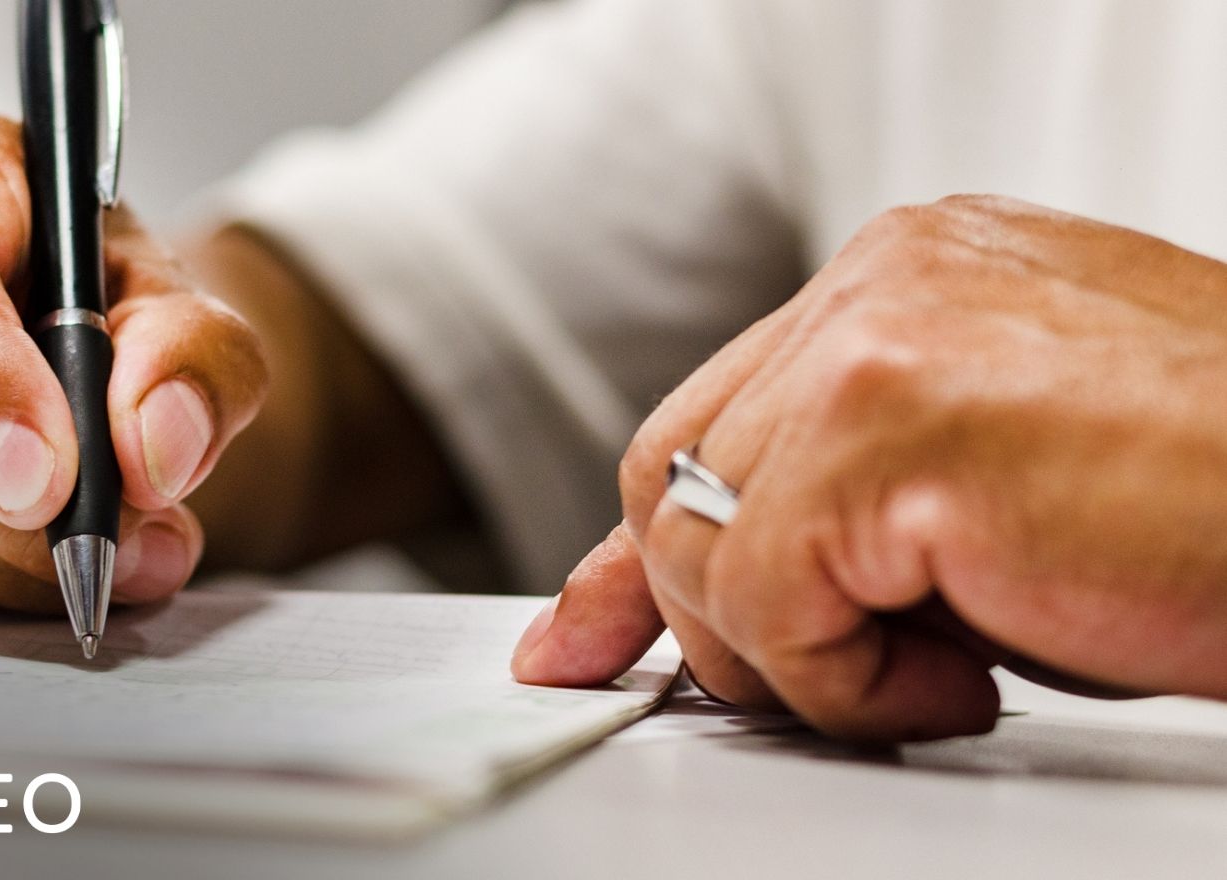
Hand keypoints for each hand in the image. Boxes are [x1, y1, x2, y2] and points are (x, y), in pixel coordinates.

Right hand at [0, 108, 266, 609]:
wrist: (57, 325)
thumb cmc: (102, 295)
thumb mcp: (183, 301)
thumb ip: (196, 358)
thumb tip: (157, 451)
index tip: (49, 484)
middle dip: (27, 521)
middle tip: (144, 548)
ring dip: (13, 567)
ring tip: (118, 553)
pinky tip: (33, 561)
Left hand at [514, 196, 1226, 740]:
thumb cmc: (1216, 506)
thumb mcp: (986, 506)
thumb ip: (850, 512)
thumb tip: (725, 601)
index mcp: (901, 282)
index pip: (709, 421)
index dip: (645, 549)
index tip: (587, 632)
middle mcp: (879, 284)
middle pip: (676, 474)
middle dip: (710, 612)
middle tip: (823, 681)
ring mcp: (876, 341)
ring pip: (705, 542)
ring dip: (801, 656)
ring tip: (946, 666)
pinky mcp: (891, 422)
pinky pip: (768, 596)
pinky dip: (844, 680)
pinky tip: (966, 671)